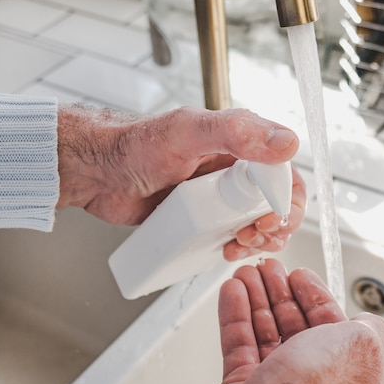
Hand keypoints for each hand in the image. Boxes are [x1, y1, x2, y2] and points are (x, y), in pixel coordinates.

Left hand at [56, 106, 305, 258]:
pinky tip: (223, 250)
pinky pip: (230, 237)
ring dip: (258, 241)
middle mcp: (233, 173)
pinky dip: (236, 249)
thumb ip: (237, 133)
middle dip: (275, 226)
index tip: (268, 217)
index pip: (283, 174)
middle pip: (276, 204)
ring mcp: (219, 198)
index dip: (285, 201)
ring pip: (258, 224)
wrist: (98, 173)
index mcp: (240, 146)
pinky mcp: (203, 220)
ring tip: (236, 245)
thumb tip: (285, 143)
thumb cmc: (135, 145)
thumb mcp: (188, 133)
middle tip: (253, 235)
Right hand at [191, 259, 383, 383]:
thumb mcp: (362, 346)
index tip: (299, 275)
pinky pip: (239, 343)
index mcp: (347, 372)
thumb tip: (370, 321)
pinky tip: (233, 292)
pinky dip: (236, 315)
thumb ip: (372, 329)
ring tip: (246, 273)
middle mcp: (313, 379)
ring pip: (266, 331)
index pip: (332, 324)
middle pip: (296, 324)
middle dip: (281, 291)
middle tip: (268, 268)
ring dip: (256, 297)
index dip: (315, 295)